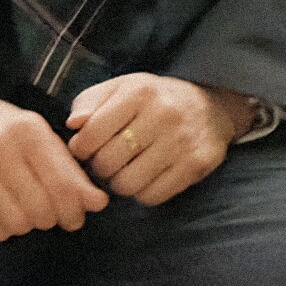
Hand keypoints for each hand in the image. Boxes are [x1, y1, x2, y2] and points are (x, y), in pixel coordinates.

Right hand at [0, 61, 103, 240]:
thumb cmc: (1, 125)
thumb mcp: (37, 132)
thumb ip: (68, 167)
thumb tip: (98, 203)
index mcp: (30, 131)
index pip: (63, 185)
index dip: (76, 209)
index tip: (78, 217)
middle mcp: (1, 149)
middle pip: (41, 210)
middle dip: (52, 219)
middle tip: (50, 215)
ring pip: (16, 223)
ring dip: (26, 225)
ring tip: (25, 212)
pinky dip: (2, 230)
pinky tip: (3, 216)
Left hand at [64, 71, 240, 208]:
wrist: (212, 107)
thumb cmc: (155, 100)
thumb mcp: (121, 89)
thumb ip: (89, 101)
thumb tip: (73, 124)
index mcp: (140, 92)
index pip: (91, 134)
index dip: (80, 148)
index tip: (86, 148)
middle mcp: (164, 114)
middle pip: (107, 163)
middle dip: (101, 167)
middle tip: (110, 160)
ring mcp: (183, 141)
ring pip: (128, 184)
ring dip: (121, 182)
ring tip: (128, 169)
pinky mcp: (197, 164)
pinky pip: (153, 196)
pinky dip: (144, 192)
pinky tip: (149, 176)